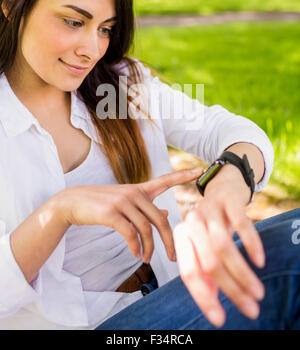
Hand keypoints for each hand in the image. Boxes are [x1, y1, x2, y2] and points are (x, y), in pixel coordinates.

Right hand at [57, 166, 203, 263]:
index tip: (201, 169)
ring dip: (149, 248)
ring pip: (146, 228)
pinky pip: (130, 233)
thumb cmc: (101, 204)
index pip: (165, 180)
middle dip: (169, 240)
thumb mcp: (125, 202)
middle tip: (173, 257)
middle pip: (160, 219)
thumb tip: (167, 212)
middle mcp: (134, 193)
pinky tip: (136, 253)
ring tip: (146, 259)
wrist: (72, 202)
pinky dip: (135, 247)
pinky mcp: (111, 213)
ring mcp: (122, 201)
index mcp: (139, 189)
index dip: (183, 175)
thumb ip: (146, 207)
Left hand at [173, 164, 265, 326]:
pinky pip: (241, 224)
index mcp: (181, 237)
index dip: (203, 298)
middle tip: (251, 308)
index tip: (220, 319)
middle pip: (208, 262)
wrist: (223, 188)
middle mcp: (191, 223)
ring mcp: (210, 210)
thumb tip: (212, 307)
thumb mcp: (203, 247)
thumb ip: (204, 274)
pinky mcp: (228, 201)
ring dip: (242, 273)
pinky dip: (251, 244)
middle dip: (230, 289)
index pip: (189, 273)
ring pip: (224, 246)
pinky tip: (259, 261)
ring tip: (258, 293)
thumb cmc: (213, 225)